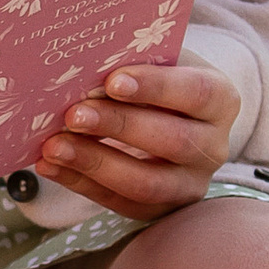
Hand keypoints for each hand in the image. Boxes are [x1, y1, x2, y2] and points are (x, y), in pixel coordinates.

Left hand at [36, 59, 239, 221]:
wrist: (165, 116)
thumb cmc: (154, 79)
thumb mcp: (155, 61)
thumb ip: (134, 58)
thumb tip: (85, 59)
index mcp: (220, 100)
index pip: (196, 94)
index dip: (156, 87)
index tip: (112, 81)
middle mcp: (213, 147)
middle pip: (174, 142)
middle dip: (119, 127)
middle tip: (73, 115)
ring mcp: (189, 184)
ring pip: (147, 184)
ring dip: (95, 163)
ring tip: (54, 145)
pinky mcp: (160, 209)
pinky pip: (119, 203)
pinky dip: (80, 184)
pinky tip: (49, 163)